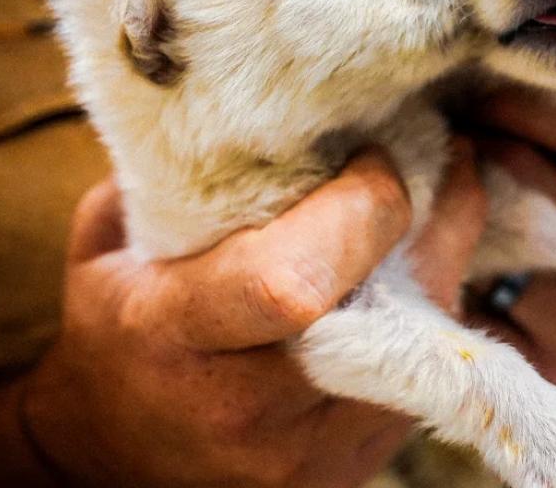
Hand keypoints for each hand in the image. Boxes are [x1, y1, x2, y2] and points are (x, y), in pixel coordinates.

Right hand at [0, 143, 484, 487]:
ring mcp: (310, 450)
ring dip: (446, 253)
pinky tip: (415, 260)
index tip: (371, 153)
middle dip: (429, 218)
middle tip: (434, 156)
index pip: (291, 280)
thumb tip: (272, 103)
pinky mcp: (355, 462)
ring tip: (438, 195)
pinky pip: (427, 369)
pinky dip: (435, 303)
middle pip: (386, 307)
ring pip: (429, 337)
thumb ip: (177, 178)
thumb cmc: (115, 335)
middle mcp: (247, 404)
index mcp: (172, 334)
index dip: (360, 205)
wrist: (119, 458)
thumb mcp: (109, 246)